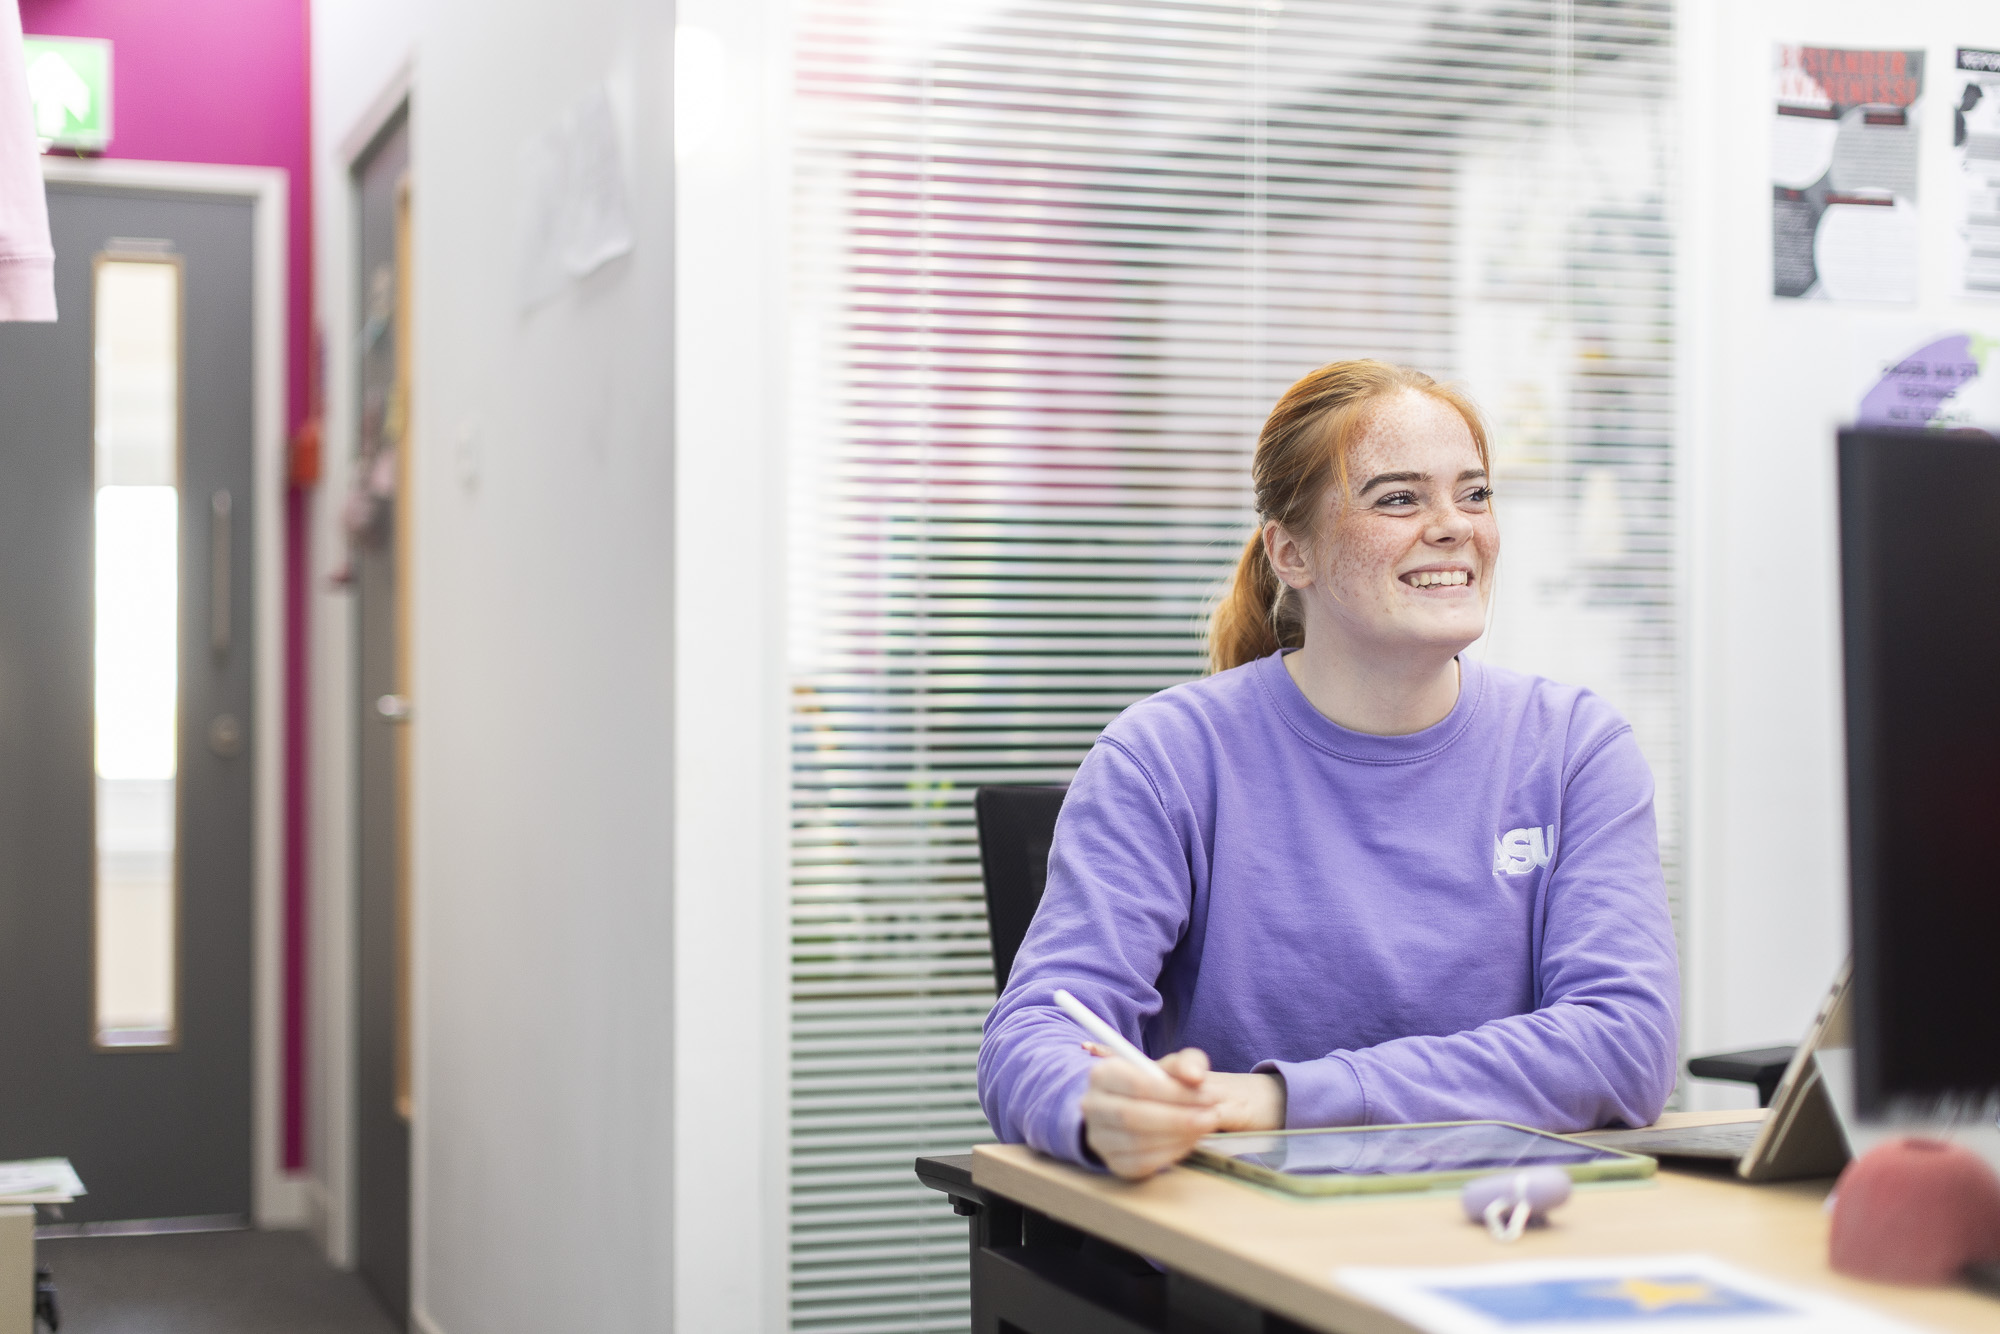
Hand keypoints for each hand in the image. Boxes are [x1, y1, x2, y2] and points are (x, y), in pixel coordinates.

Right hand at [1079, 1046, 1286, 1179]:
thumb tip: (1196, 1076)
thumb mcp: (1172, 1067)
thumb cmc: (1157, 1084)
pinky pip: (1141, 1164)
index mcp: (1102, 1074)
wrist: (1138, 1109)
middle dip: (1178, 1118)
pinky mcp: (1113, 1163)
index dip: (1175, 1092)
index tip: (1210, 1096)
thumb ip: (1189, 1063)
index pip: (1137, 1085)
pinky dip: (1170, 1154)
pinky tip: (1188, 1141)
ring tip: (1204, 1127)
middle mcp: (1092, 1106)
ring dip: (1177, 1136)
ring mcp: (1099, 1138)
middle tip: (1212, 1116)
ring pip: (1137, 1142)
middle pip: (1132, 1116)